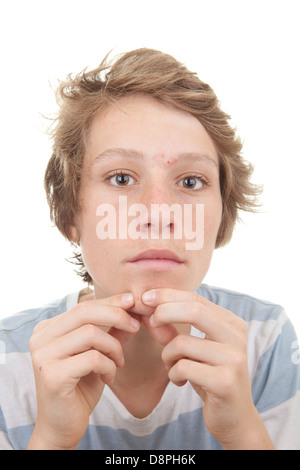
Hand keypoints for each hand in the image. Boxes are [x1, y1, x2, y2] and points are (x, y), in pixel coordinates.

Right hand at [27, 293, 138, 449]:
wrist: (62, 426)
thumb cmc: (80, 387)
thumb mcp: (97, 353)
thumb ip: (109, 331)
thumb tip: (130, 307)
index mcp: (47, 329)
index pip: (83, 306)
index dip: (110, 302)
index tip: (133, 302)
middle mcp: (40, 339)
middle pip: (84, 312)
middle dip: (116, 315)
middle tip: (136, 326)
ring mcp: (43, 356)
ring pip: (91, 334)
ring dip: (114, 347)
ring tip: (118, 362)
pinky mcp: (52, 376)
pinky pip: (93, 358)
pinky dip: (109, 366)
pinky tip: (108, 378)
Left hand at [141, 288, 273, 449]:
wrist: (235, 417)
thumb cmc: (210, 377)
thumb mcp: (194, 350)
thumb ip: (174, 330)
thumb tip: (148, 307)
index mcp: (232, 323)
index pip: (196, 298)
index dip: (168, 295)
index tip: (145, 297)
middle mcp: (237, 337)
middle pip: (194, 310)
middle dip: (165, 312)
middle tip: (150, 322)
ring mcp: (233, 359)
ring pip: (183, 343)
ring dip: (167, 355)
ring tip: (171, 366)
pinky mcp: (224, 382)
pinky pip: (183, 367)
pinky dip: (173, 374)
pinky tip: (180, 381)